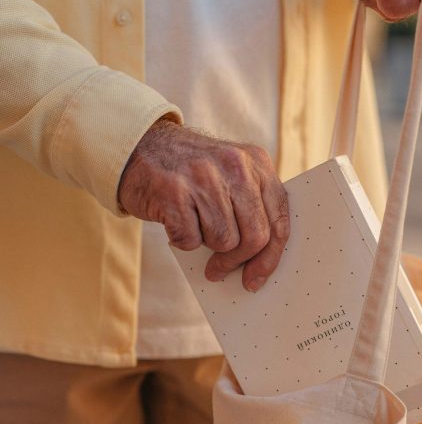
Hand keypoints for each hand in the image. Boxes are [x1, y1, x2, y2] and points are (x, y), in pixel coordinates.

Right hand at [118, 119, 289, 291]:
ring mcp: (204, 177)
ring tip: (195, 227)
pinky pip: (190, 240)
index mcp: (257, 162)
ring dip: (207, 245)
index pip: (280, 218)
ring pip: (224, 241)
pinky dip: (182, 240)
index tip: (258, 278)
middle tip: (220, 270)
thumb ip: (252, 208)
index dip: (272, 256)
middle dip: (238, 261)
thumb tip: (262, 262)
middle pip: (255, 236)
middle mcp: (235, 165)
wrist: (139, 146)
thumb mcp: (231, 175)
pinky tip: (175, 222)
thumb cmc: (192, 174)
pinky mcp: (174, 191)